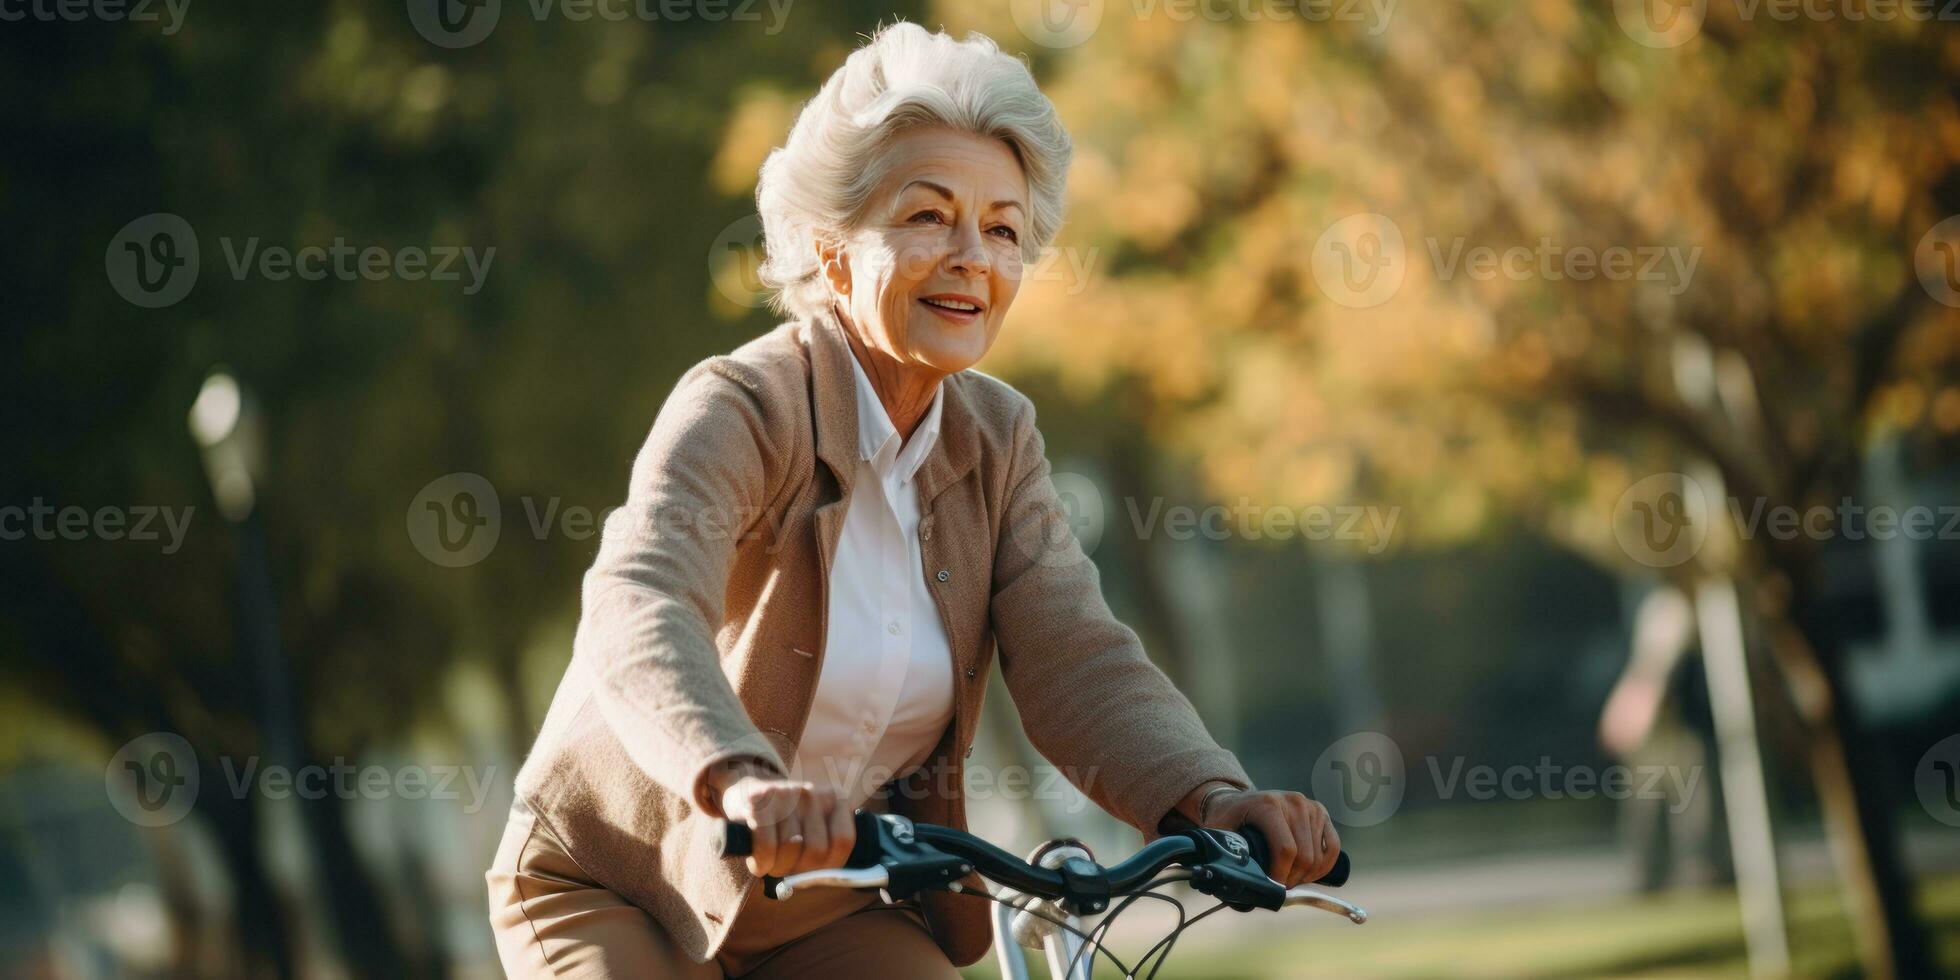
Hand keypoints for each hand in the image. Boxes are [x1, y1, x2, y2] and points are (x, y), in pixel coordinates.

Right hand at [711, 761, 854, 877]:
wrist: (746, 791)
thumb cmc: (784, 821)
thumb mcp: (812, 825)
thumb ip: (825, 849)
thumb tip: (821, 880)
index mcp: (834, 798)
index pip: (843, 841)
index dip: (827, 865)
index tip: (812, 870)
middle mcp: (812, 794)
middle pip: (816, 850)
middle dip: (800, 870)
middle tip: (787, 869)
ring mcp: (785, 795)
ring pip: (790, 851)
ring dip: (777, 869)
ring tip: (770, 864)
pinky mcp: (758, 803)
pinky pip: (766, 847)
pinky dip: (761, 864)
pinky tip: (758, 864)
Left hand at [1200, 788, 1340, 886]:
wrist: (1239, 800)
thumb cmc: (1229, 819)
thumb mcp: (1220, 832)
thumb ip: (1222, 853)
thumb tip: (1230, 881)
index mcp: (1268, 805)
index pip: (1285, 850)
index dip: (1280, 876)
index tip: (1271, 889)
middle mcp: (1293, 802)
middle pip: (1304, 856)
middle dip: (1292, 879)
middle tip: (1278, 888)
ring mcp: (1310, 807)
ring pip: (1318, 856)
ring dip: (1306, 876)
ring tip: (1288, 879)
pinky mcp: (1321, 813)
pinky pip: (1333, 848)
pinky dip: (1323, 866)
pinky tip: (1308, 874)